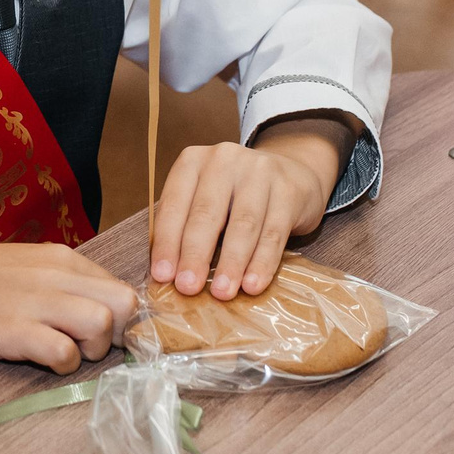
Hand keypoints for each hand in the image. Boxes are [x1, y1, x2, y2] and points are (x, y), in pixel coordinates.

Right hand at [0, 242, 136, 372]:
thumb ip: (62, 284)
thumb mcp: (25, 269)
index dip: (121, 320)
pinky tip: (39, 360)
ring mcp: (34, 300)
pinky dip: (61, 364)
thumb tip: (99, 313)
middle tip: (85, 347)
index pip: (122, 288)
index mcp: (61, 258)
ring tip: (62, 353)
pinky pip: (63, 351)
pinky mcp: (10, 329)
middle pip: (124, 303)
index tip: (102, 337)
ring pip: (102, 323)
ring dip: (91, 350)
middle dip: (116, 334)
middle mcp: (55, 274)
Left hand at [149, 117, 348, 300]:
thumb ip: (185, 226)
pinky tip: (253, 285)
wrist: (292, 174)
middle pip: (207, 213)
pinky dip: (262, 263)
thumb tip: (169, 274)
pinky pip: (273, 233)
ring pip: (243, 225)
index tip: (162, 276)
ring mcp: (259, 172)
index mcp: (193, 161)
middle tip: (187, 287)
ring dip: (231, 263)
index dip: (167, 242)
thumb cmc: (235, 195)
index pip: (174, 204)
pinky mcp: (288, 191)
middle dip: (195, 254)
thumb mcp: (204, 198)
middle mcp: (224, 160)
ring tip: (222, 293)